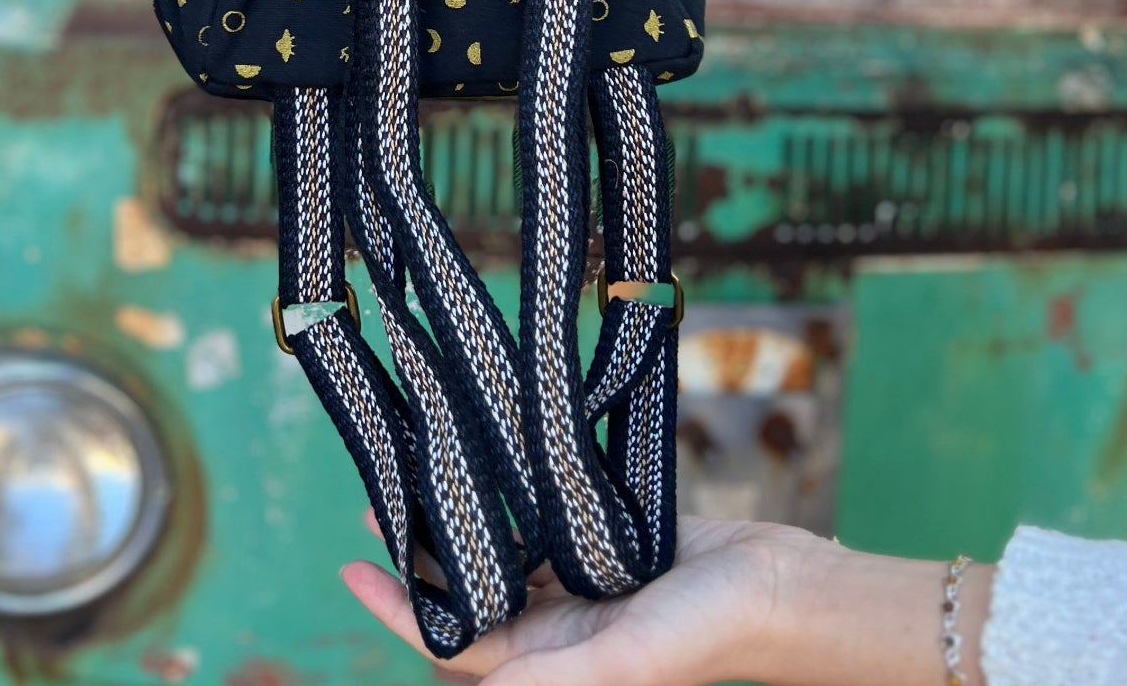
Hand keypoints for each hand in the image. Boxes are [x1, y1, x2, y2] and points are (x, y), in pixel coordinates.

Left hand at [341, 512, 815, 685]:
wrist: (776, 589)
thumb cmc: (707, 636)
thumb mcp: (627, 662)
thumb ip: (556, 675)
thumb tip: (486, 683)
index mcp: (547, 660)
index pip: (451, 640)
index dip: (397, 606)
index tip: (350, 564)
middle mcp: (553, 626)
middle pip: (465, 590)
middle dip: (417, 553)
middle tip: (375, 499)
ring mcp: (576, 582)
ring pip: (497, 550)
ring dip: (457, 518)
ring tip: (416, 473)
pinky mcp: (600, 542)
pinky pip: (541, 519)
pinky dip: (510, 497)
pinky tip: (486, 462)